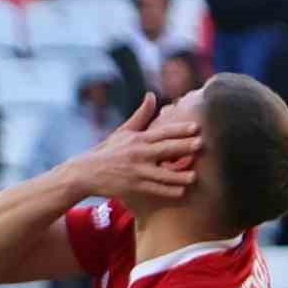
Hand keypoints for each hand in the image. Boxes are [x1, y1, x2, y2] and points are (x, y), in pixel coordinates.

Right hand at [68, 93, 200, 206]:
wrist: (86, 173)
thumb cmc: (107, 151)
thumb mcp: (123, 131)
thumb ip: (141, 115)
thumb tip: (152, 96)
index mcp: (138, 139)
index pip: (163, 132)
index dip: (180, 130)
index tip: (197, 127)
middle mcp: (138, 154)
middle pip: (165, 150)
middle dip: (183, 147)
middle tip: (201, 144)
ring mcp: (136, 172)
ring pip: (161, 174)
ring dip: (178, 175)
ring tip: (194, 176)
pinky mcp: (132, 187)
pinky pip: (154, 189)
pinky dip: (167, 191)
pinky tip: (181, 191)